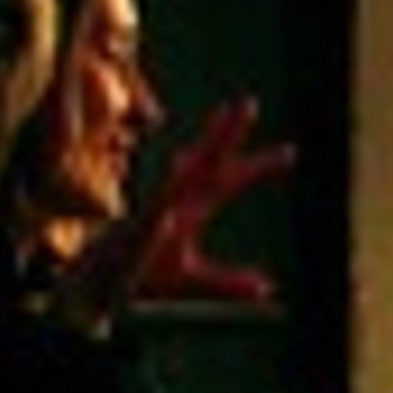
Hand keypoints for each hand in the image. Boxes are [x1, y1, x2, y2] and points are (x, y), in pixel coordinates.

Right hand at [128, 97, 296, 306]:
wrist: (99, 287)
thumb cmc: (143, 276)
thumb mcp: (193, 281)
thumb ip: (228, 283)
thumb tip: (268, 289)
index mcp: (193, 209)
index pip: (229, 181)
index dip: (259, 166)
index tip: (292, 152)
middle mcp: (177, 201)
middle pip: (209, 163)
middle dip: (227, 134)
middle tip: (249, 104)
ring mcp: (158, 211)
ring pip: (185, 173)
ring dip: (203, 148)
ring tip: (221, 119)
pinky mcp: (139, 226)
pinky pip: (158, 205)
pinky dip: (171, 189)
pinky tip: (182, 166)